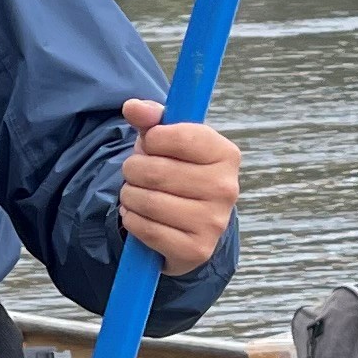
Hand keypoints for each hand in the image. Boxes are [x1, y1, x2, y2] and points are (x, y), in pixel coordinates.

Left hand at [114, 100, 237, 273]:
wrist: (188, 225)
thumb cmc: (177, 173)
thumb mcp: (167, 142)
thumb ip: (152, 119)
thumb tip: (132, 107)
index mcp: (226, 154)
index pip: (179, 136)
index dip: (152, 139)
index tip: (150, 144)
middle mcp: (227, 188)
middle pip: (157, 171)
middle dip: (133, 170)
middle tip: (135, 174)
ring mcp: (214, 222)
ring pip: (149, 202)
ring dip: (129, 196)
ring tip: (135, 194)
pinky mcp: (197, 250)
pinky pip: (147, 230)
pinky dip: (133, 221)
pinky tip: (139, 216)